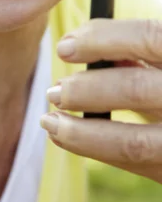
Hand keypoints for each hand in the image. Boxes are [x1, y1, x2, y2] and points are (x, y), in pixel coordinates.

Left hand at [41, 19, 161, 183]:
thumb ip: (146, 51)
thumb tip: (92, 44)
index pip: (151, 37)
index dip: (104, 37)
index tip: (67, 46)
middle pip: (136, 88)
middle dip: (86, 88)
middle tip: (55, 91)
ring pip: (133, 142)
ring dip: (81, 132)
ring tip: (50, 120)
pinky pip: (139, 165)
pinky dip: (98, 151)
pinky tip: (70, 137)